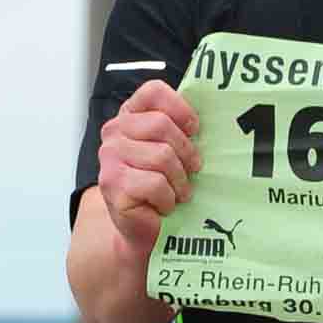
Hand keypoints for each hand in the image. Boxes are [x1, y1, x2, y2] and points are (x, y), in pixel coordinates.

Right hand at [97, 79, 200, 259]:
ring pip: (162, 156)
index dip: (180, 108)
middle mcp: (114, 132)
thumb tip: (213, 114)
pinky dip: (168, 199)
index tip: (194, 130)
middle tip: (192, 170)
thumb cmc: (162, 189)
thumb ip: (180, 129)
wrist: (144, 230)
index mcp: (130, 116)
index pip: (153, 92)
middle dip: (186, 152)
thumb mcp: (173, 152)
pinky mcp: (113, 184)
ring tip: (178, 192)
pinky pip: (155, 183)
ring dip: (179, 180)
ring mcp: (109, 158)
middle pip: (161, 125)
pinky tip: (164, 205)